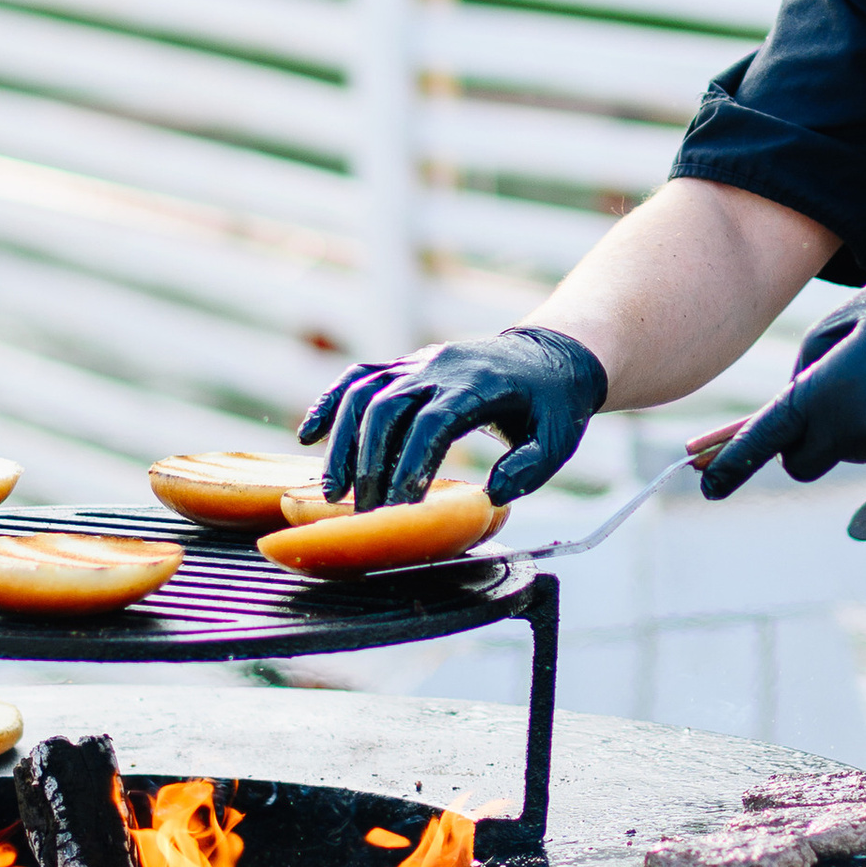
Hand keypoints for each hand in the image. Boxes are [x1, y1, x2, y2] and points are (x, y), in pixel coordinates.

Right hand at [299, 326, 607, 509]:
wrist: (550, 356)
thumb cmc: (552, 406)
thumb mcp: (558, 440)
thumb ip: (529, 469)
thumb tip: (490, 494)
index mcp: (480, 385)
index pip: (434, 421)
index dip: (412, 462)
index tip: (398, 504)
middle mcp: (441, 368)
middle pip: (389, 407)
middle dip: (370, 461)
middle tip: (362, 510)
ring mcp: (419, 363)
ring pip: (364, 392)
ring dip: (342, 441)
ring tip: (333, 491)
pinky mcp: (404, 366)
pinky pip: (358, 378)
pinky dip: (329, 404)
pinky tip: (308, 436)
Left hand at [697, 278, 865, 496]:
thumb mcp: (864, 307)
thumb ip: (817, 347)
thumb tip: (797, 388)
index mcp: (831, 389)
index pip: (768, 434)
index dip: (732, 460)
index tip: (705, 481)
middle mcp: (854, 429)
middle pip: (804, 456)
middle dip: (805, 441)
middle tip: (831, 398)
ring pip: (850, 447)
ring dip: (860, 420)